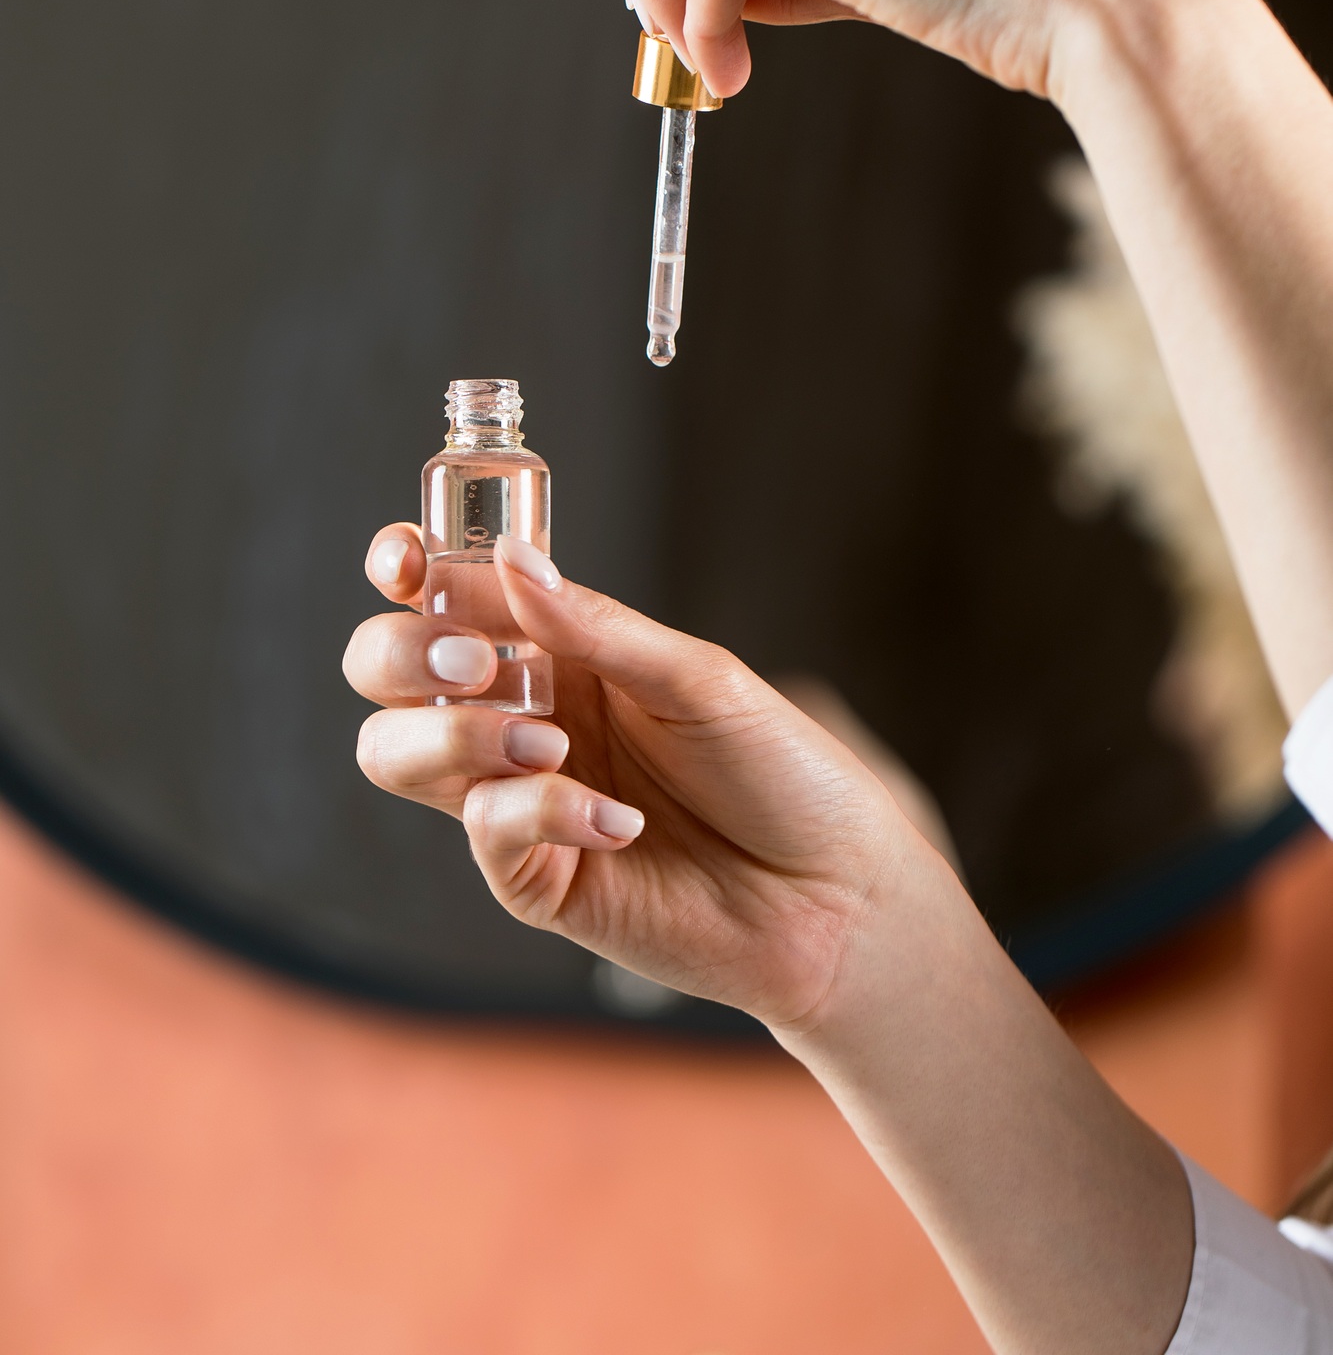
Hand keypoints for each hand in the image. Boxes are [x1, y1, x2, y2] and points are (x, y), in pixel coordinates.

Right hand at [343, 526, 917, 1027]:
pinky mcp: (533, 878)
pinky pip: (483, 832)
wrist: (834, 894)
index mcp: (559, 650)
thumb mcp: (698, 677)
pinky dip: (539, 813)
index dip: (405, 568)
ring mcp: (519, 798)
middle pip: (386, 672)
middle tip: (478, 662)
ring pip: (396, 754)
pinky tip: (616, 821)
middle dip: (404, 654)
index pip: (446, 595)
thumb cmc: (781, 773)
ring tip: (550, 745)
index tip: (404, 561)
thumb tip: (507, 557)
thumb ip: (596, 626)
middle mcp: (524, 716)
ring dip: (454, 735)